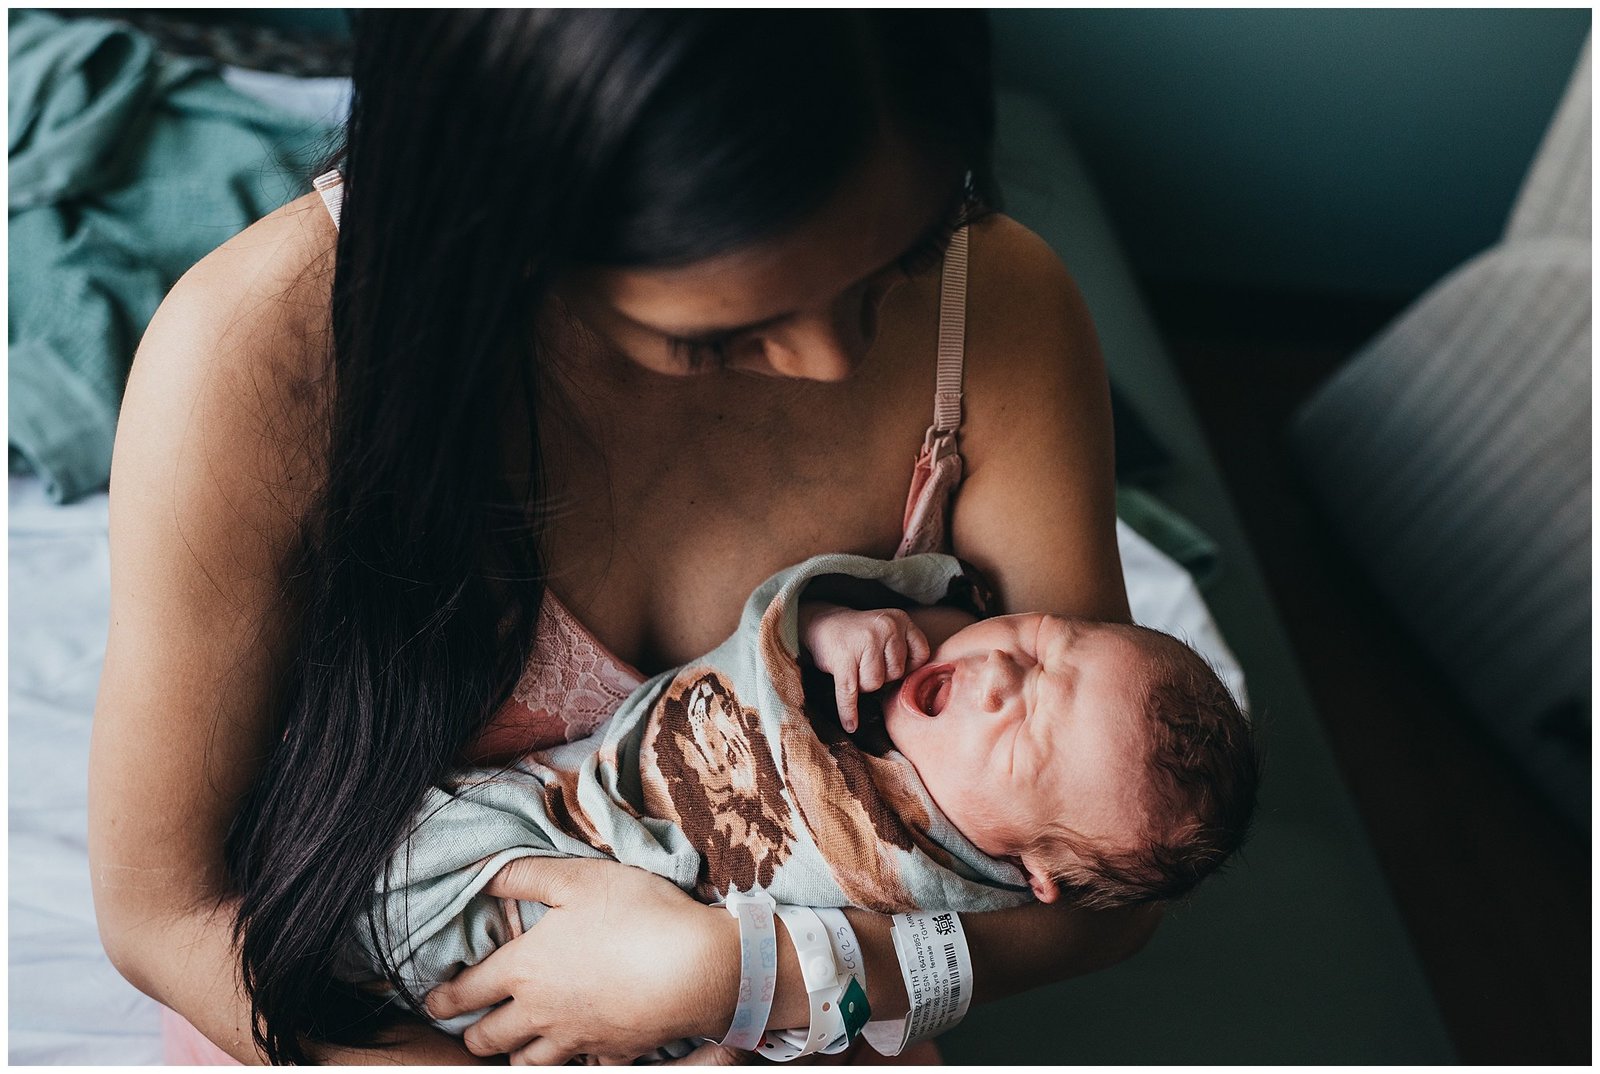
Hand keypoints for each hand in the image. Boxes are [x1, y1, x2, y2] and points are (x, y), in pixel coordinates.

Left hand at [425, 857, 739, 1063]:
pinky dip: (574, 1060)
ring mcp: (576, 1039)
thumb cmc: (636, 915)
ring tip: (517, 1041)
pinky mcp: (612, 1053)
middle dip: (473, 1033)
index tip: (434, 1001)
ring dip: (516, 1053)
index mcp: (525, 969)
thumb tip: (483, 874)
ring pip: (528, 1062)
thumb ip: (524, 875)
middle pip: (488, 1039)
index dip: (443, 999)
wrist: (695, 968)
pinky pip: (581, 1067)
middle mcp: (541, 1012)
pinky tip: (580, 1048)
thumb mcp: (577, 878)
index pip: (466, 993)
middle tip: (473, 1023)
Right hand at [800, 605, 929, 731]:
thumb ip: (905, 651)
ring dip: (863, 684)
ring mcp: (865, 641)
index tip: (892, 663)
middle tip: (865, 662)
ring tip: (854, 667)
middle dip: (880, 675)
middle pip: (896, 673)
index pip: (921, 656)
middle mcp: (886, 627)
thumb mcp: (889, 630)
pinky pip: (850, 692)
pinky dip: (849, 710)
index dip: (907, 666)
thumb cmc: (861, 636)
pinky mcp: (843, 658)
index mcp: (900, 619)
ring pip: (875, 684)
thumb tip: (918, 689)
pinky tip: (850, 725)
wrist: (823, 623)